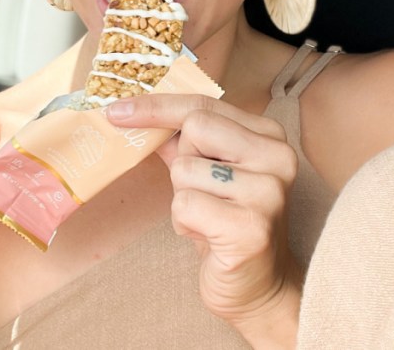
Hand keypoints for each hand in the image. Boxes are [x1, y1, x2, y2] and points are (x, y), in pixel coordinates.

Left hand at [106, 94, 301, 347]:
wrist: (259, 288)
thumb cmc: (228, 224)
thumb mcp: (207, 172)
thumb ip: (181, 140)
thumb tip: (131, 112)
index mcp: (270, 136)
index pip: (204, 104)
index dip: (156, 106)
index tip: (116, 110)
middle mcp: (278, 157)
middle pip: (195, 129)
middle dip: (183, 162)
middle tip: (202, 192)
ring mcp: (268, 192)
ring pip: (185, 170)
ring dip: (183, 198)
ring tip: (209, 219)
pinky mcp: (251, 228)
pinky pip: (185, 205)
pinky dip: (184, 223)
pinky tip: (208, 236)